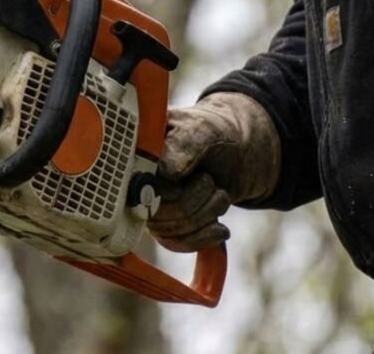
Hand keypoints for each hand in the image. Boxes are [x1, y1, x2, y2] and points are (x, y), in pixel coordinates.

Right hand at [148, 93, 281, 252]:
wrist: (240, 148)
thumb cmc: (215, 131)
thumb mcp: (202, 130)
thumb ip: (183, 146)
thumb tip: (164, 173)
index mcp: (136, 152)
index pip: (134, 184)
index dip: (159, 191)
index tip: (180, 183)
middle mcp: (137, 179)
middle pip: (153, 214)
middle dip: (192, 203)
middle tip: (210, 182)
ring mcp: (151, 202)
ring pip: (167, 231)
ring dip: (203, 216)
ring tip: (218, 195)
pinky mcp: (168, 222)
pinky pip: (176, 244)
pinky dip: (203, 239)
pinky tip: (220, 228)